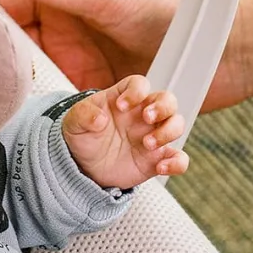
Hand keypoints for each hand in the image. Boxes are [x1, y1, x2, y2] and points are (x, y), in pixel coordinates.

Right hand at [0, 0, 252, 112]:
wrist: (230, 49)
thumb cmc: (173, 8)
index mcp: (62, 2)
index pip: (4, 10)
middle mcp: (65, 39)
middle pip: (10, 56)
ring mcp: (80, 73)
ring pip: (31, 90)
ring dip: (12, 103)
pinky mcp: (99, 105)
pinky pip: (63, 115)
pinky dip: (46, 123)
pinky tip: (23, 136)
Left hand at [62, 77, 187, 189]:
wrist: (84, 166)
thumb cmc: (83, 136)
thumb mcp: (74, 123)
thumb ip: (83, 115)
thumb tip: (99, 119)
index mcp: (124, 99)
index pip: (140, 84)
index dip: (135, 91)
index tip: (121, 106)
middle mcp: (143, 115)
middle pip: (168, 100)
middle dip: (163, 107)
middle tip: (146, 118)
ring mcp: (152, 136)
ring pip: (177, 125)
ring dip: (168, 132)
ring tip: (147, 144)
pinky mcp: (156, 159)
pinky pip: (178, 159)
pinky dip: (177, 163)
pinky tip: (161, 168)